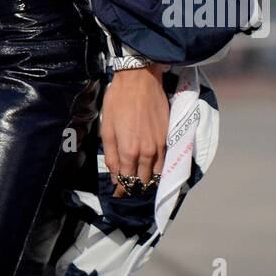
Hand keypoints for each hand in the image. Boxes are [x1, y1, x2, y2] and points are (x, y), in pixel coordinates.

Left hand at [100, 66, 168, 198]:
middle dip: (134, 186)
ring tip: (139, 179)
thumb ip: (111, 155)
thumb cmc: (118, 101)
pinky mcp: (168, 138)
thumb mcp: (107, 128)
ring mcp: (160, 146)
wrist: (140, 80)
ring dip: (147, 179)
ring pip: (155, 173)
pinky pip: (164, 162)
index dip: (121, 190)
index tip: (118, 195)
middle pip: (142, 180)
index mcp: (128, 150)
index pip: (126, 180)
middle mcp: (147, 152)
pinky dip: (158, 168)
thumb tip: (114, 176)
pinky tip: (151, 167)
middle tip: (127, 188)